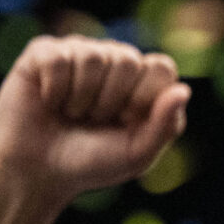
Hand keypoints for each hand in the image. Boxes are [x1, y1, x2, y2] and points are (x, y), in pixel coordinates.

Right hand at [0, 37, 190, 203]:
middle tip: (94, 119)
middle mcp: (113, 60)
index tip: (126, 121)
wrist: (38, 171)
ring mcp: (78, 52)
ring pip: (91, 56)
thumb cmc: (92, 162)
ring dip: (81, 97)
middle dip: (110, 100)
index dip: (143, 97)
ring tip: (72, 113)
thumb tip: (184, 90)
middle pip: (127, 59)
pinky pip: (57, 57)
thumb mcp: (136, 154)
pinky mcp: (43, 52)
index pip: (161, 67)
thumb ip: (165, 125)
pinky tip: (49, 101)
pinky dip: (54, 89)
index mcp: (142, 81)